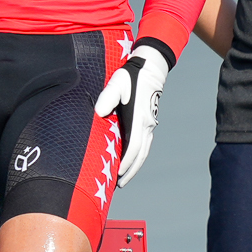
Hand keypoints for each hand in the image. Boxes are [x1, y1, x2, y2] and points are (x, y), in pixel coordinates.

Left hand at [93, 39, 172, 187]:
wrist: (152, 67)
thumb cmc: (132, 75)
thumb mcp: (117, 83)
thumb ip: (107, 98)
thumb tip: (99, 113)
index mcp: (139, 118)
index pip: (134, 148)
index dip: (126, 164)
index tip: (117, 175)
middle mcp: (147, 124)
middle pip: (140, 154)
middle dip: (130, 171)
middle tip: (119, 184)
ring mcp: (150, 123)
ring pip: (144, 151)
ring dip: (135, 166)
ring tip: (124, 178)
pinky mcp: (149, 121)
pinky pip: (145, 144)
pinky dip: (139, 156)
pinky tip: (131, 160)